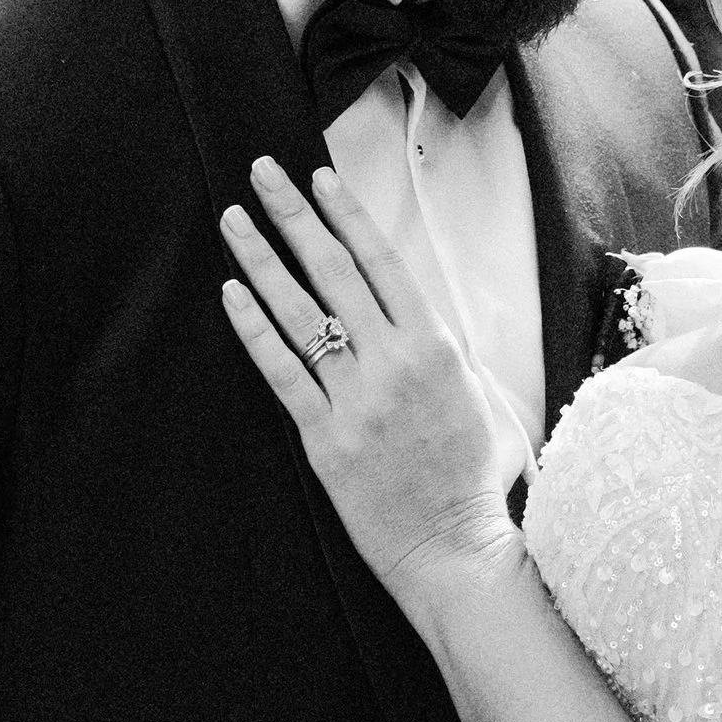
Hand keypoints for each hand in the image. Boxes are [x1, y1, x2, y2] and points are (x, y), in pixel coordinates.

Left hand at [220, 158, 517, 619]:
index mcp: (437, 347)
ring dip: (262, 260)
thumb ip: (456, 356)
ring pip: (300, 313)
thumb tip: (430, 325)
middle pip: (334, 272)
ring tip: (233, 221)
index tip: (318, 178)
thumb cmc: (478, 480)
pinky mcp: (324, 438)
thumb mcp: (488, 400)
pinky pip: (282, 372)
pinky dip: (255, 331)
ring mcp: (355, 399)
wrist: (456, 548)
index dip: (346, 215)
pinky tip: (233, 295)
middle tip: (261, 174)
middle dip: (294, 216)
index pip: (382, 263)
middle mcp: (394, 363)